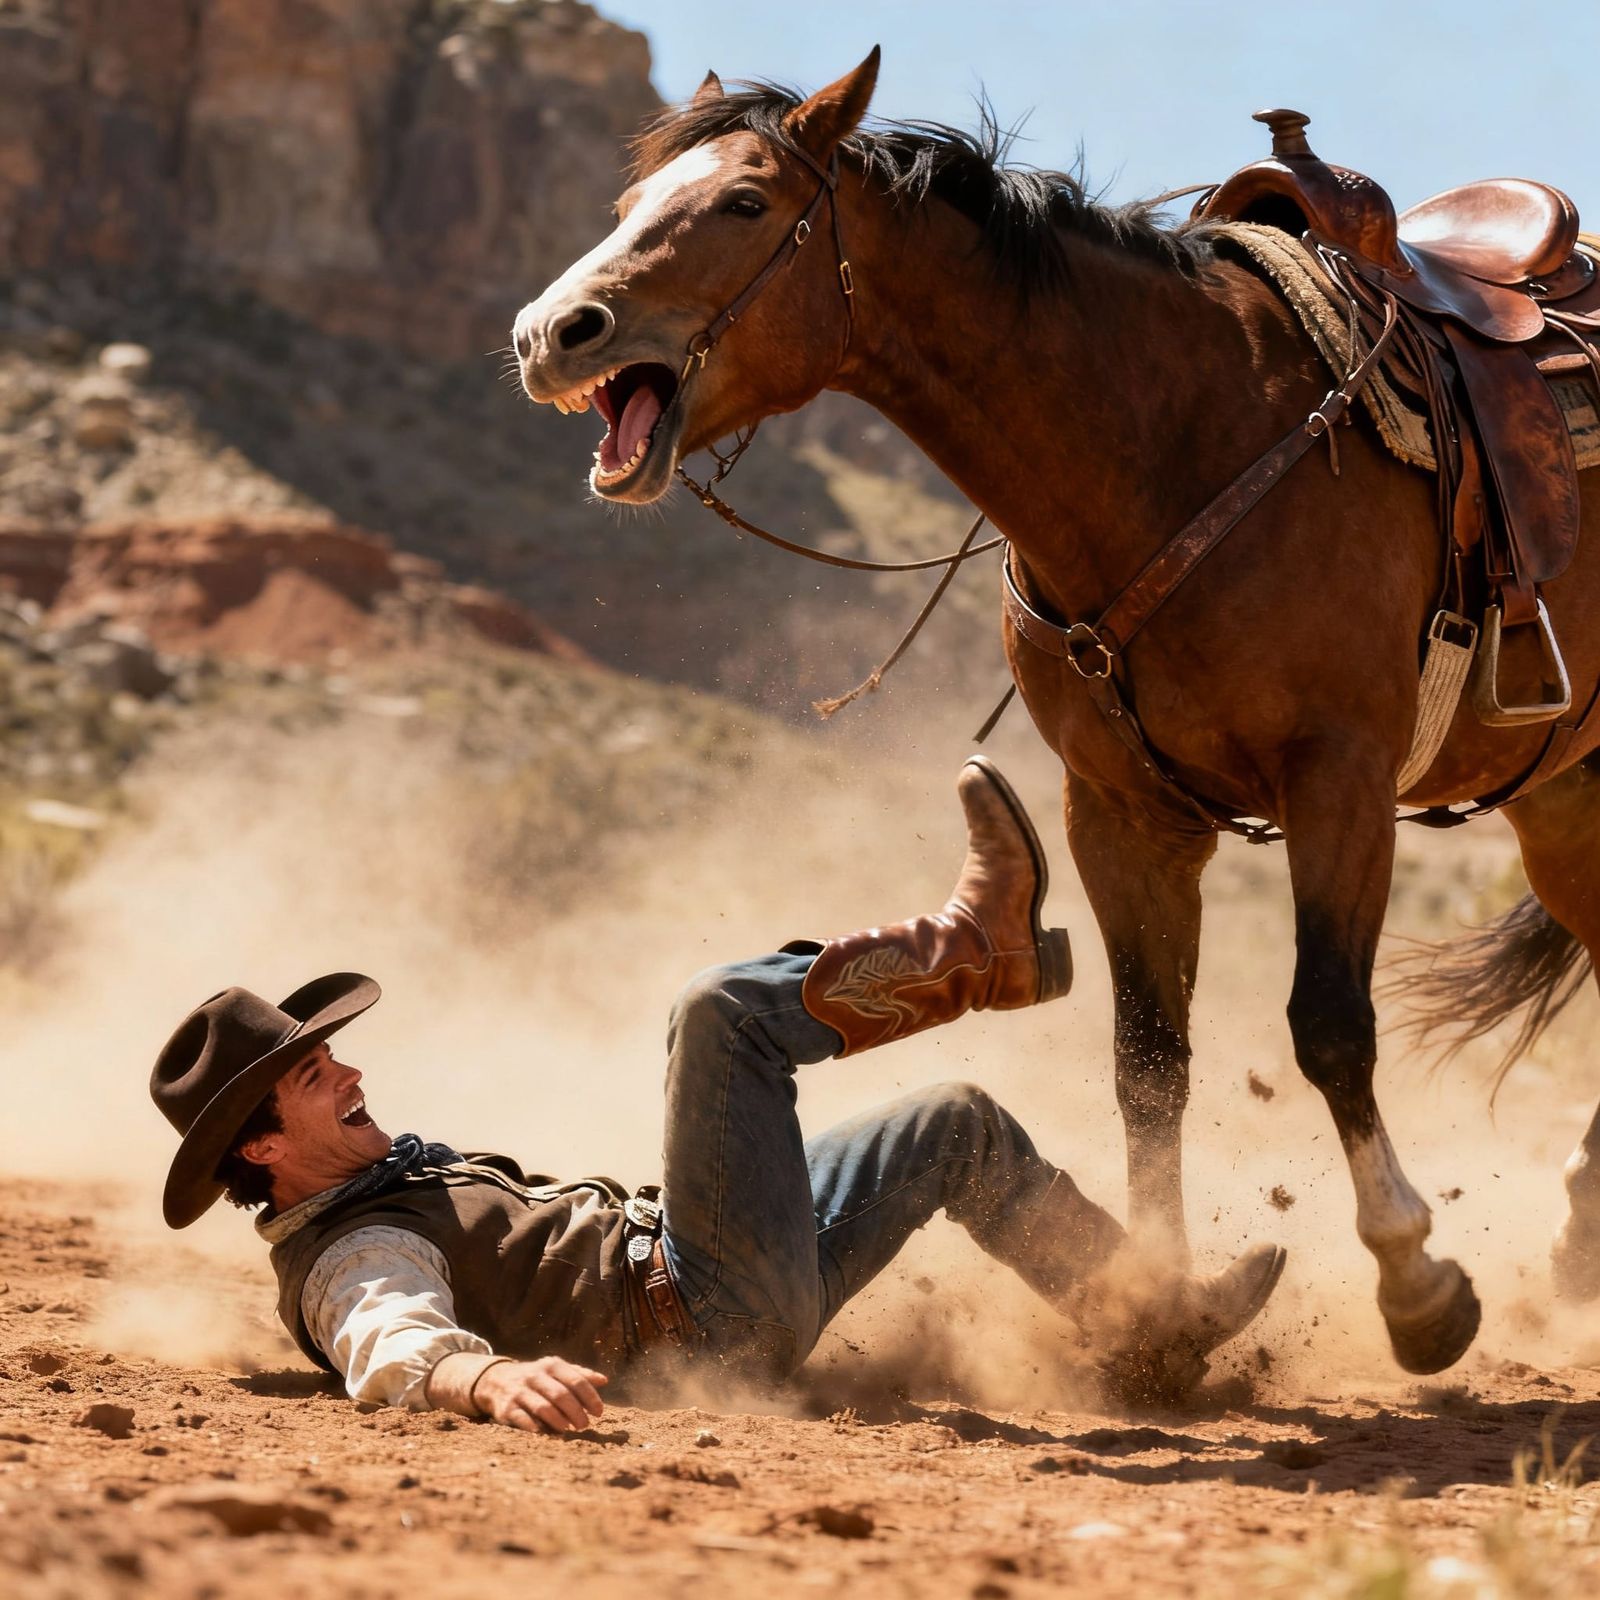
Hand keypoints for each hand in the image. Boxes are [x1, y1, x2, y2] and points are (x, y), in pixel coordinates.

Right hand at [473, 1356, 607, 1433]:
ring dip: (559, 1421)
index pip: (576, 1380)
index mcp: (551, 1365)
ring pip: (543, 1407)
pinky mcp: (506, 1408)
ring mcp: (519, 1391)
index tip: (599, 1412)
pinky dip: (536, 1428)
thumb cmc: (536, 1378)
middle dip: (576, 1412)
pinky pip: (523, 1420)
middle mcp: (535, 1375)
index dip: (590, 1397)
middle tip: (584, 1425)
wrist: (496, 1380)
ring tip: (569, 1431)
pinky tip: (546, 1434)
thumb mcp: (555, 1370)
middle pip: (561, 1395)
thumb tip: (604, 1380)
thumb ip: (579, 1375)